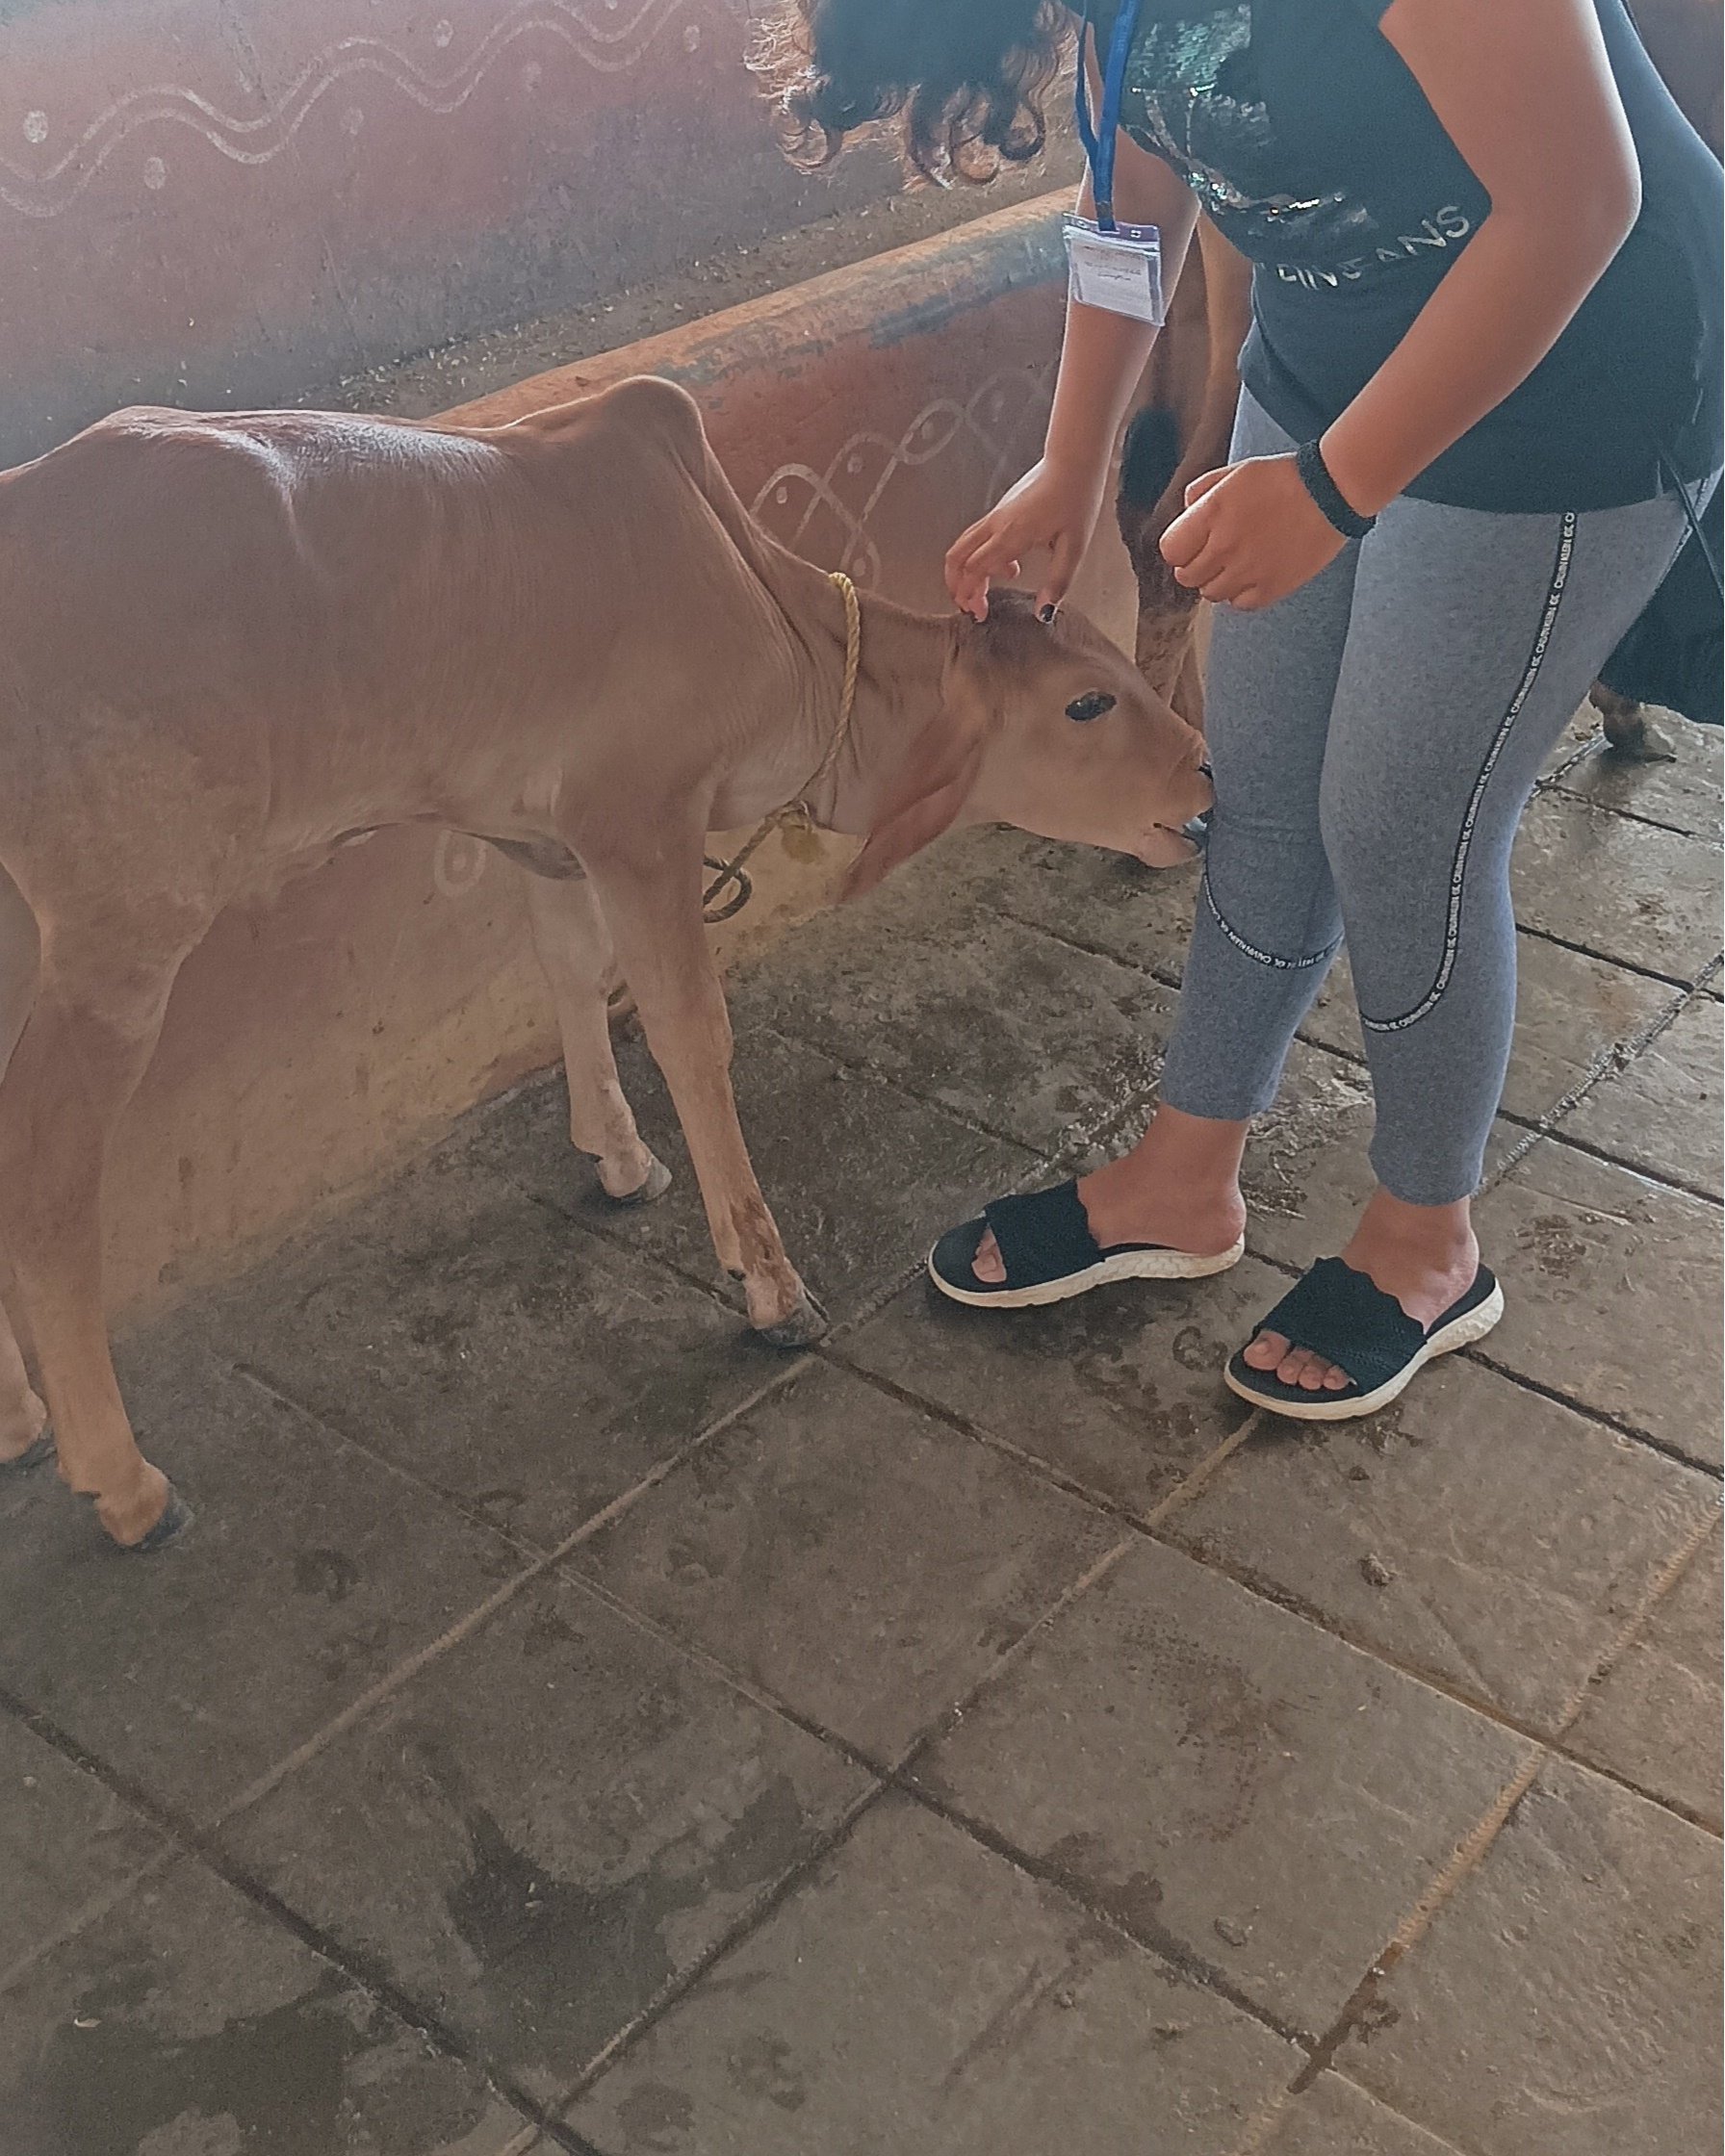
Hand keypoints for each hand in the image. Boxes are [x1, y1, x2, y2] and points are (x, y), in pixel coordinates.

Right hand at [945, 456, 1107, 621]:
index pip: (975, 569)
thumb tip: (1044, 612)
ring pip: (963, 546)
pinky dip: (979, 558)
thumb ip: (1058, 581)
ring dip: (965, 572)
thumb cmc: (1076, 497)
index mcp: (1011, 534)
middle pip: (957, 556)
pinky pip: (977, 537)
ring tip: (985, 592)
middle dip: (957, 585)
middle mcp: (997, 524)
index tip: (980, 613)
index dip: (971, 594)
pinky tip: (1007, 567)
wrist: (1073, 460)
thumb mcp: (1075, 546)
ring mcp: (996, 515)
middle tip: (971, 607)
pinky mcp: (1001, 511)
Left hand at [1160, 454, 1346, 610]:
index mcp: (1211, 514)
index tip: (1191, 544)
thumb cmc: (1284, 478)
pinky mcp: (1271, 588)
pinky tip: (1254, 573)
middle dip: (1196, 565)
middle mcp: (1224, 546)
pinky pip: (1239, 604)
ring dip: (1218, 580)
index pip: (1170, 550)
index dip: (1179, 548)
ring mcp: (1247, 570)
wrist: (1331, 491)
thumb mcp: (1235, 472)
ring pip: (1211, 594)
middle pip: (1187, 576)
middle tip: (1216, 552)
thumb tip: (1185, 513)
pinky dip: (1241, 593)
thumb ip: (1202, 491)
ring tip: (1238, 562)